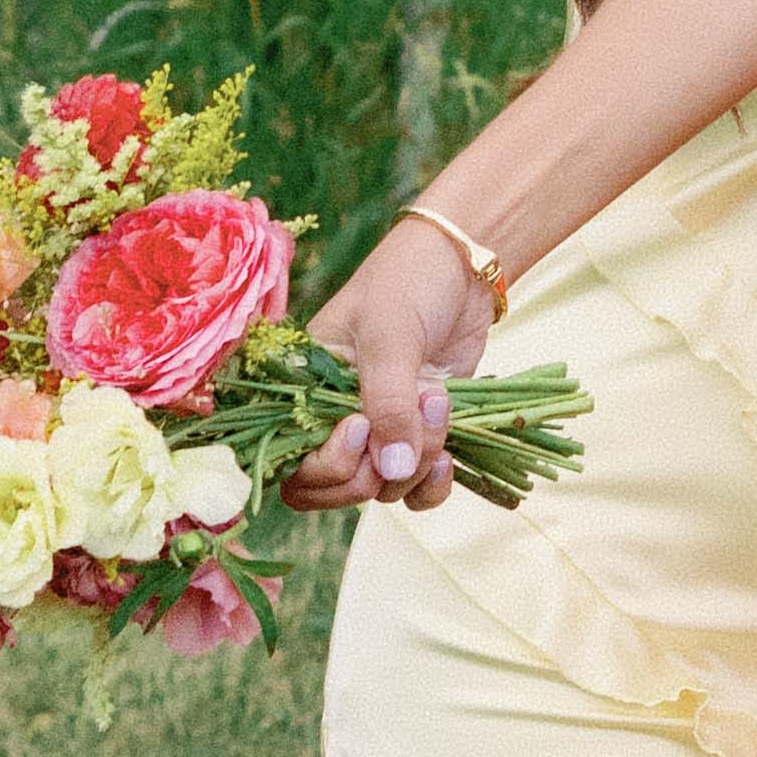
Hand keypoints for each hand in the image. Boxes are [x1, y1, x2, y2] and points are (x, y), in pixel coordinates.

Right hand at [287, 208, 493, 511]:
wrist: (463, 267)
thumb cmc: (409, 283)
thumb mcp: (390, 336)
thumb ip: (388, 402)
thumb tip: (393, 469)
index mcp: (302, 392)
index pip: (293, 464)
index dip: (327, 463)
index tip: (361, 425)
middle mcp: (332, 420)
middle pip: (331, 489)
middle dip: (374, 471)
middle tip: (410, 415)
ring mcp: (378, 432)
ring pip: (381, 489)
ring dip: (416, 465)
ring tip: (439, 402)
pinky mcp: (418, 436)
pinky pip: (416, 488)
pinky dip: (433, 486)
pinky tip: (449, 459)